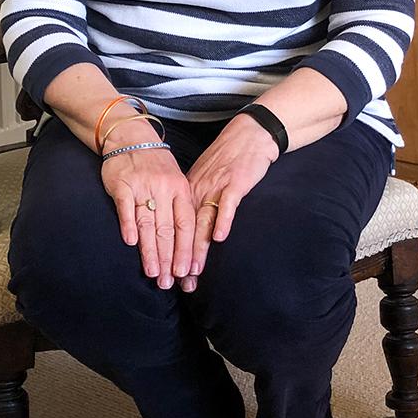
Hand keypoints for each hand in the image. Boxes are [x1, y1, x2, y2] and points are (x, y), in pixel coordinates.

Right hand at [101, 145, 194, 290]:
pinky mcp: (122, 184)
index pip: (186, 225)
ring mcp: (142, 186)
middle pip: (167, 229)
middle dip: (168, 258)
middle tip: (167, 282)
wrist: (130, 137)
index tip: (185, 272)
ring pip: (148, 224)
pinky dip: (128, 225)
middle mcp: (164, 188)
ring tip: (151, 272)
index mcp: (180, 189)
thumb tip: (186, 245)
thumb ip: (179, 209)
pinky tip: (130, 243)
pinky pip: (125, 208)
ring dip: (150, 251)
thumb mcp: (175, 182)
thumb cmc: (156, 165)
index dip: (186, 250)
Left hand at [183, 114, 278, 287]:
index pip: (176, 228)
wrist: (249, 135)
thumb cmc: (230, 160)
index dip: (171, 253)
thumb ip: (199, 203)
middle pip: (186, 230)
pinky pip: (227, 204)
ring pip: (202, 222)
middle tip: (176, 283)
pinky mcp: (234, 182)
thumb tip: (190, 231)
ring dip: (197, 248)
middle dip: (181, 259)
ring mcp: (215, 187)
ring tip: (192, 271)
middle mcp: (197, 191)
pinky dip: (222, 220)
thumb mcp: (207, 180)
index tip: (168, 276)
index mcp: (188, 192)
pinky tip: (219, 238)